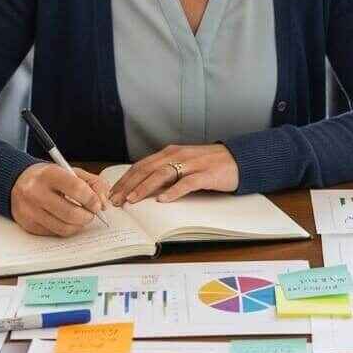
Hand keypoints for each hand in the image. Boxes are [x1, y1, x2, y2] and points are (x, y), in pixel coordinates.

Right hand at [9, 163, 108, 236]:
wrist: (17, 181)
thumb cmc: (48, 177)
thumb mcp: (70, 171)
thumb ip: (92, 183)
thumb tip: (103, 202)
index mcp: (48, 174)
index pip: (76, 189)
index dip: (92, 199)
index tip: (97, 204)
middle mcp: (35, 192)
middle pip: (70, 213)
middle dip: (87, 216)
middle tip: (91, 213)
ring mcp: (30, 210)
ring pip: (63, 227)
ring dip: (78, 225)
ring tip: (80, 217)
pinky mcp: (28, 224)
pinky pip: (54, 233)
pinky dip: (66, 229)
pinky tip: (66, 220)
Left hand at [107, 144, 239, 204]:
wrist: (239, 159)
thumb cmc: (210, 164)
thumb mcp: (184, 164)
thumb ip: (166, 171)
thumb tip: (142, 187)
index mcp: (171, 152)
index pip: (142, 165)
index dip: (126, 179)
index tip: (113, 192)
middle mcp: (178, 155)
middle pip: (147, 169)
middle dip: (129, 185)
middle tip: (116, 200)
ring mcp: (192, 164)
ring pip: (162, 174)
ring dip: (145, 187)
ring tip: (132, 199)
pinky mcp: (206, 174)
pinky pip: (187, 183)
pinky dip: (173, 191)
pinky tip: (163, 200)